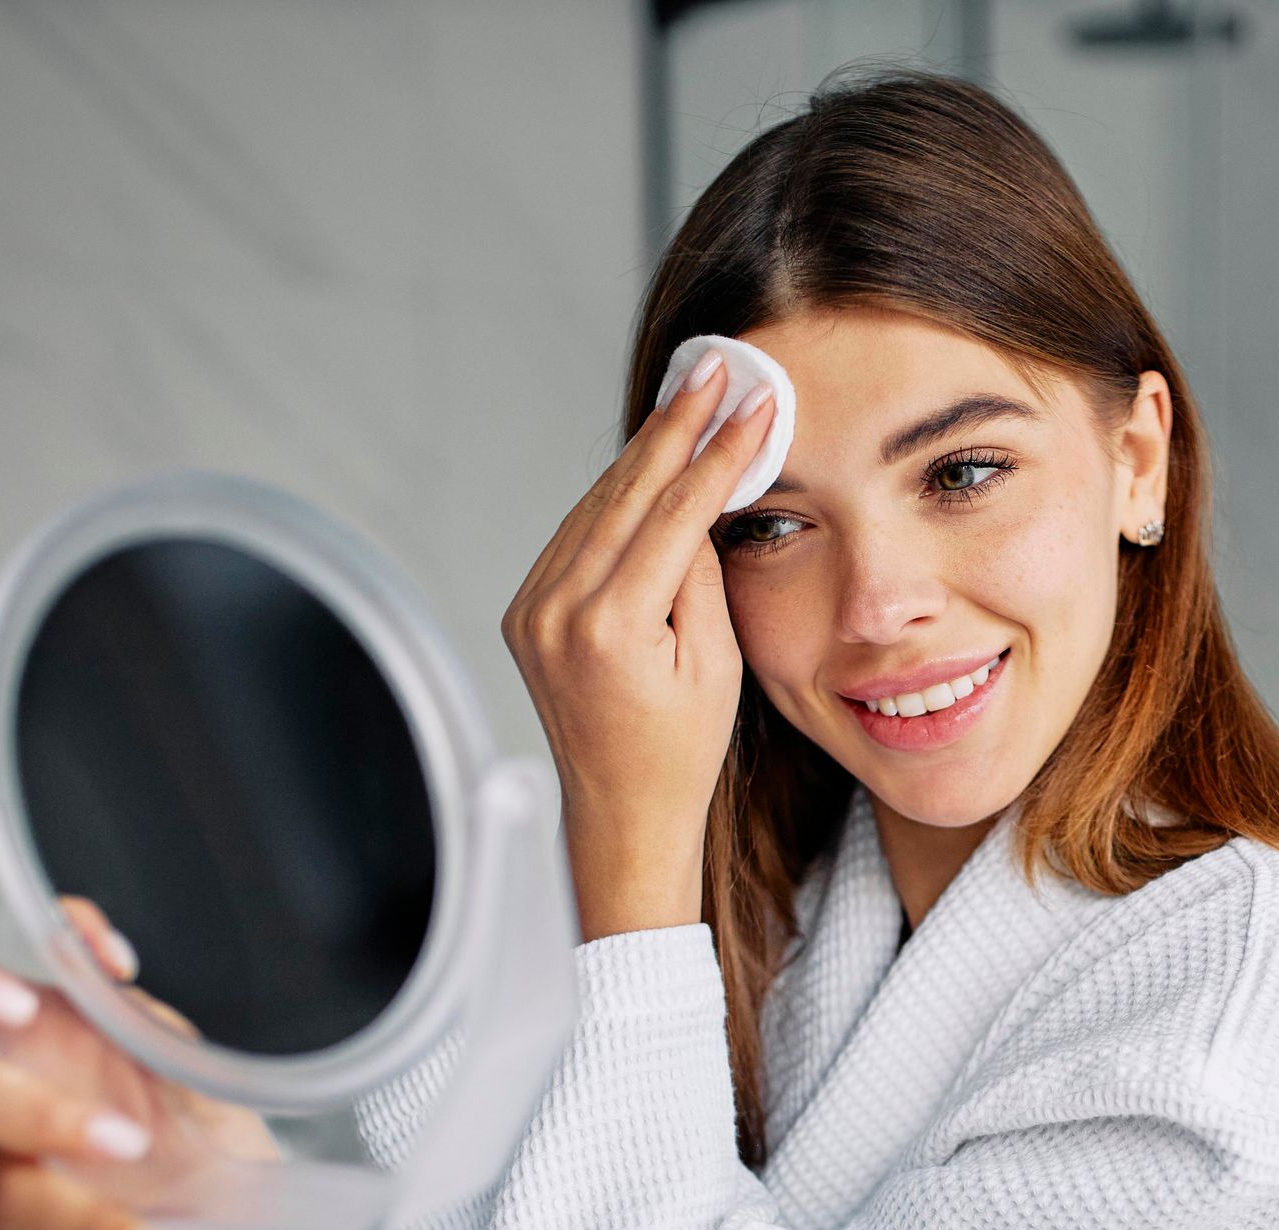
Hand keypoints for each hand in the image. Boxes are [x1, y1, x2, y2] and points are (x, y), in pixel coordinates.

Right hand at [0, 898, 329, 1229]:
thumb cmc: (213, 1157)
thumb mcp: (201, 1074)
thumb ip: (144, 1024)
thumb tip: (102, 976)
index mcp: (43, 1044)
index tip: (38, 994)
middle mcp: (12, 1109)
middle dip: (29, 1107)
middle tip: (121, 1135)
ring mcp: (6, 1186)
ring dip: (88, 1202)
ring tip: (171, 1217)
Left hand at [499, 354, 776, 939]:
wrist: (621, 810)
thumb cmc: (679, 751)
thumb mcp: (715, 662)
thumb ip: (700, 573)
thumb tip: (695, 499)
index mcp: (610, 628)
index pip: (674, 513)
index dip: (720, 452)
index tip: (754, 406)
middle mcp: (557, 612)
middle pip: (626, 492)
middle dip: (677, 426)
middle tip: (715, 369)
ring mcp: (531, 610)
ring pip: (596, 504)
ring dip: (644, 451)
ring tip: (689, 399)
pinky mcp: (523, 611)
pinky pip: (575, 534)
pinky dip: (613, 496)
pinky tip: (648, 462)